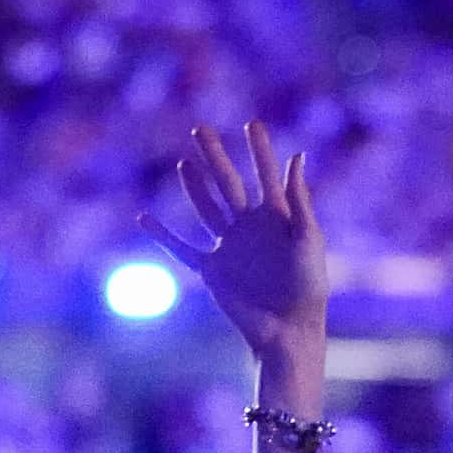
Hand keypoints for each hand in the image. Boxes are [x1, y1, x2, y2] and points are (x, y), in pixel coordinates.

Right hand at [140, 123, 327, 361]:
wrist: (288, 329)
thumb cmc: (308, 287)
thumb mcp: (307, 240)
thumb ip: (299, 200)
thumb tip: (298, 156)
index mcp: (276, 218)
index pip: (265, 175)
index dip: (259, 150)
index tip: (251, 123)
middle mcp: (250, 227)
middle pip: (228, 183)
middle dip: (215, 156)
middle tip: (200, 129)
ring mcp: (229, 246)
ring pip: (206, 208)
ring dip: (194, 186)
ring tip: (184, 163)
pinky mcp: (212, 270)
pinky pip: (182, 248)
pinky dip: (162, 236)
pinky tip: (144, 218)